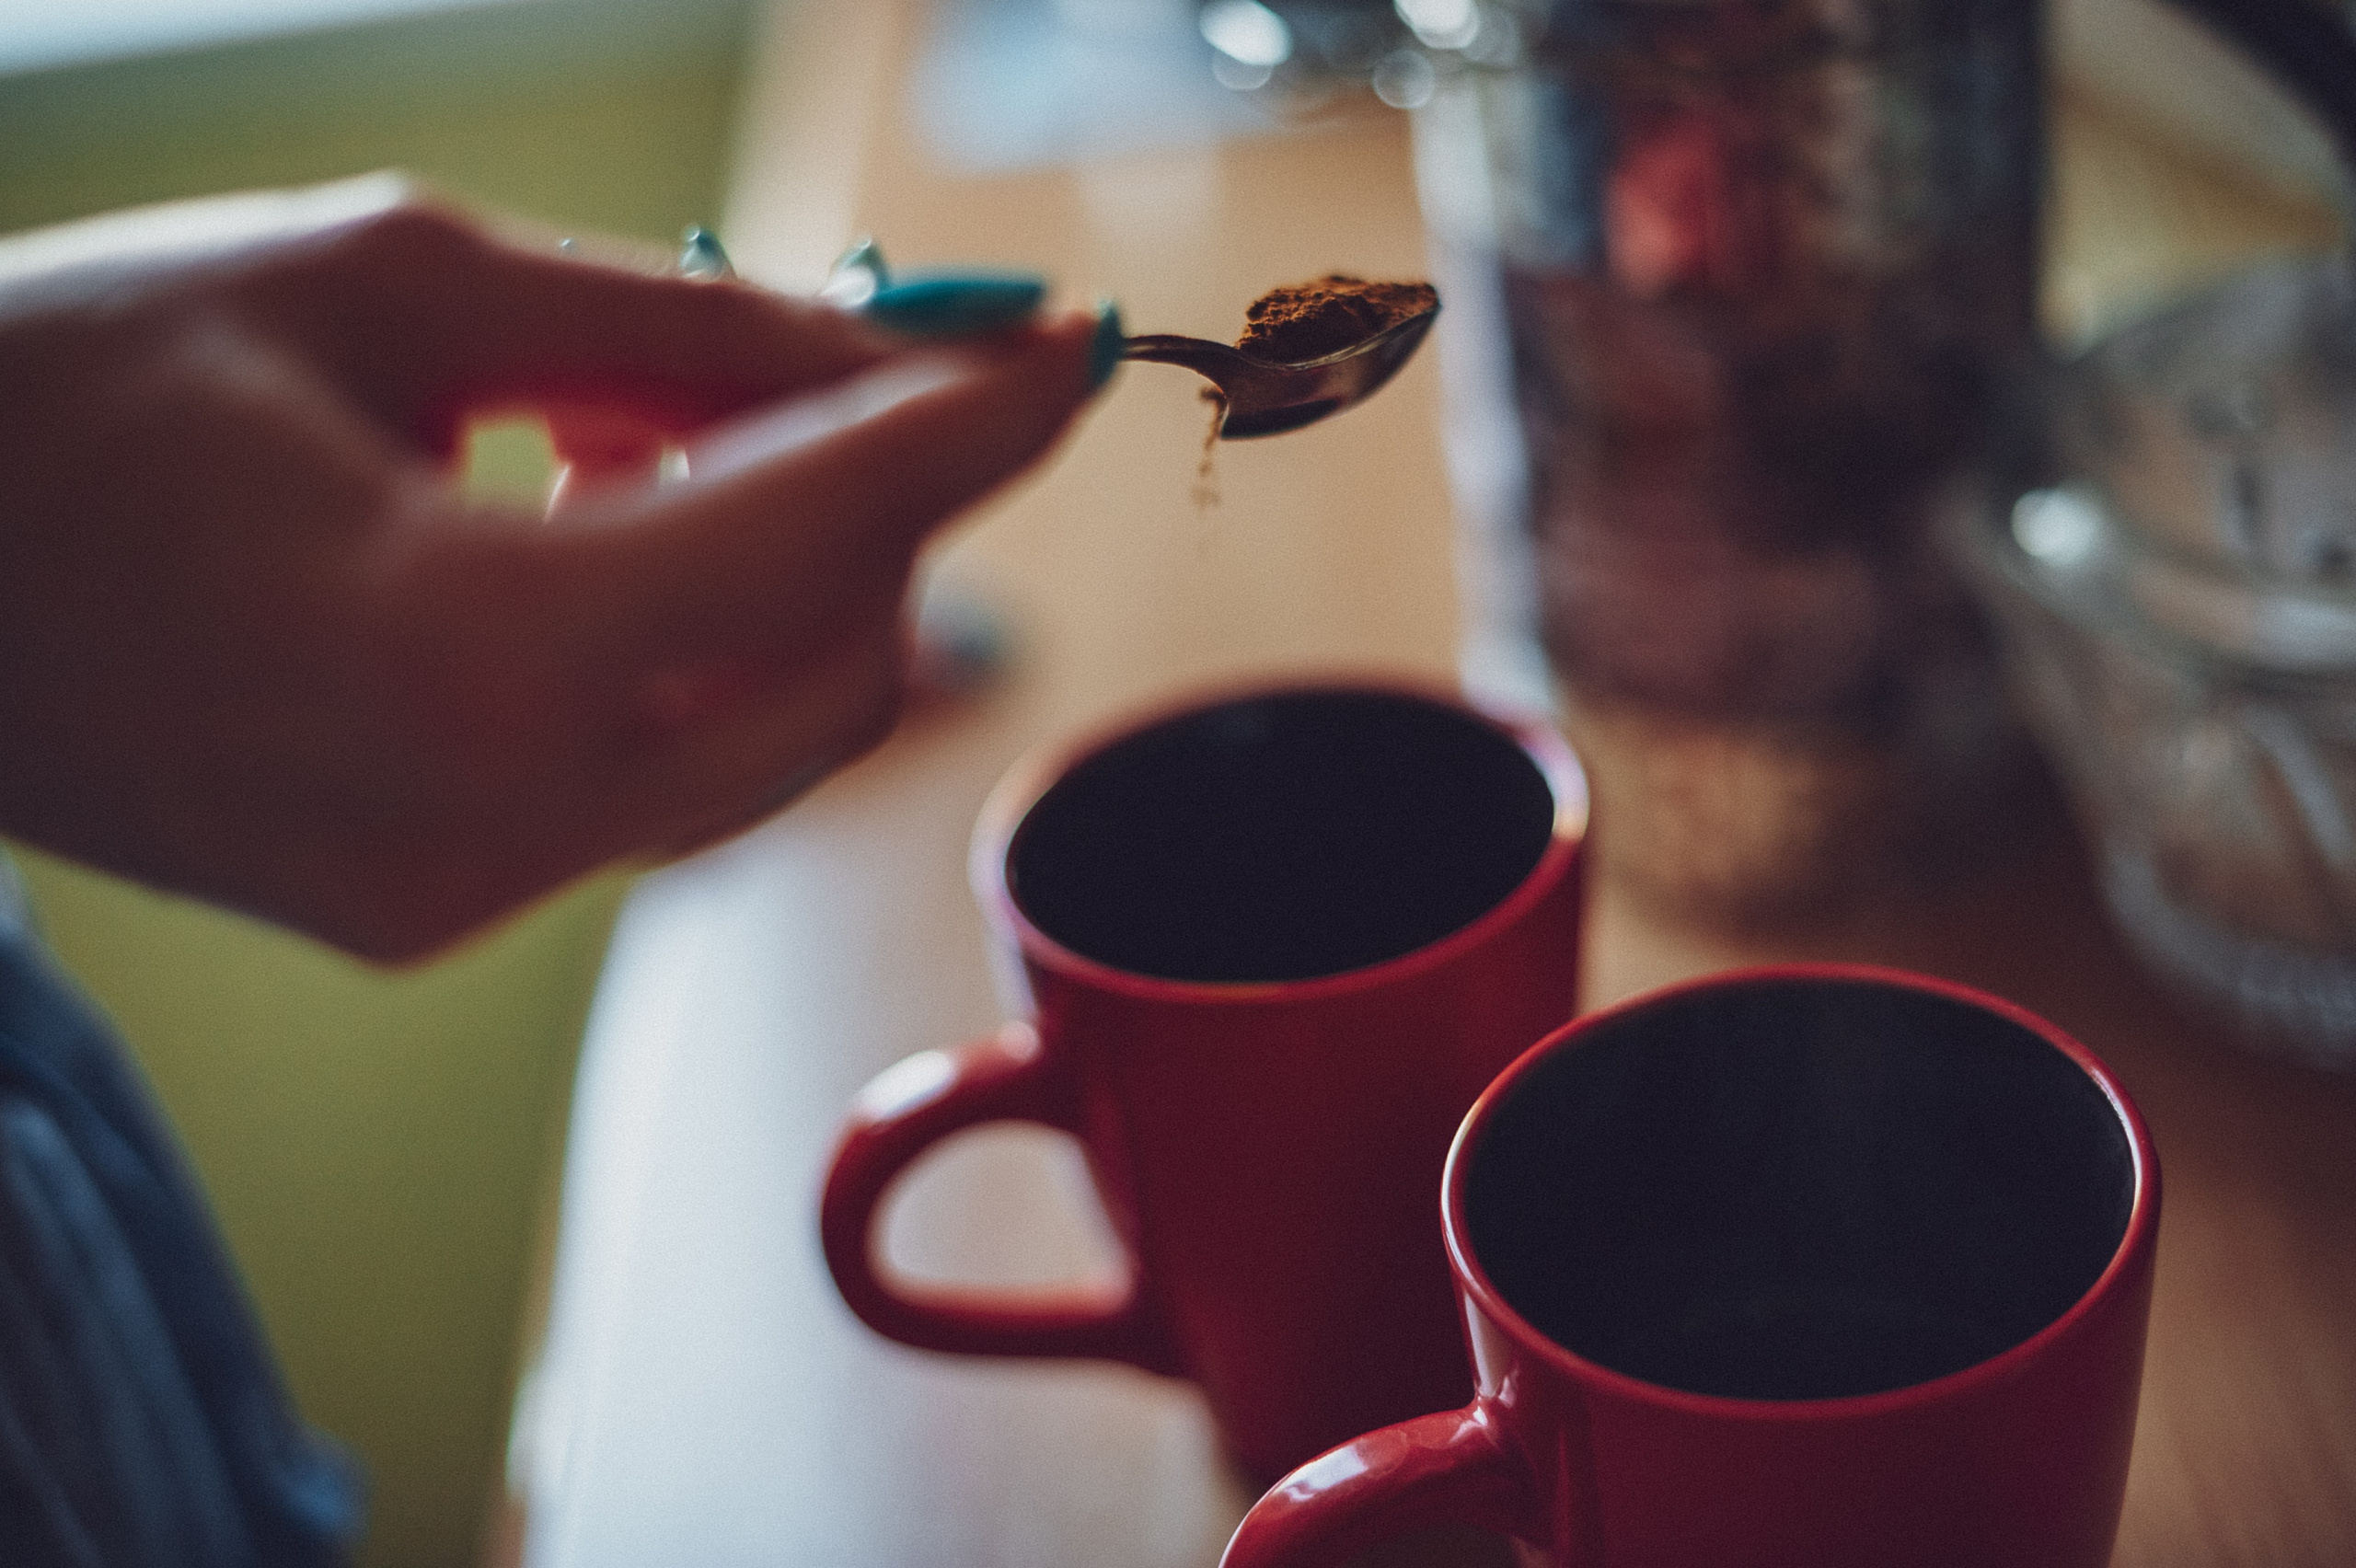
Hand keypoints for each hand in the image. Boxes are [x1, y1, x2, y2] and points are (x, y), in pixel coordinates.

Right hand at [0, 176, 1108, 960]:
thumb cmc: (67, 384)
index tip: (1071, 346)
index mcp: (463, 659)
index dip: (968, 426)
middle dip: (876, 508)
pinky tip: (584, 526)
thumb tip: (891, 351)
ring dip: (776, 576)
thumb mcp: (384, 283)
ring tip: (637, 425)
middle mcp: (484, 823)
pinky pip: (649, 778)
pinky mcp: (423, 907)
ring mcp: (454, 893)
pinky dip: (680, 650)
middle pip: (837, 672)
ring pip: (760, 740)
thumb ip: (676, 329)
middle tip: (828, 359)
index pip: (818, 538)